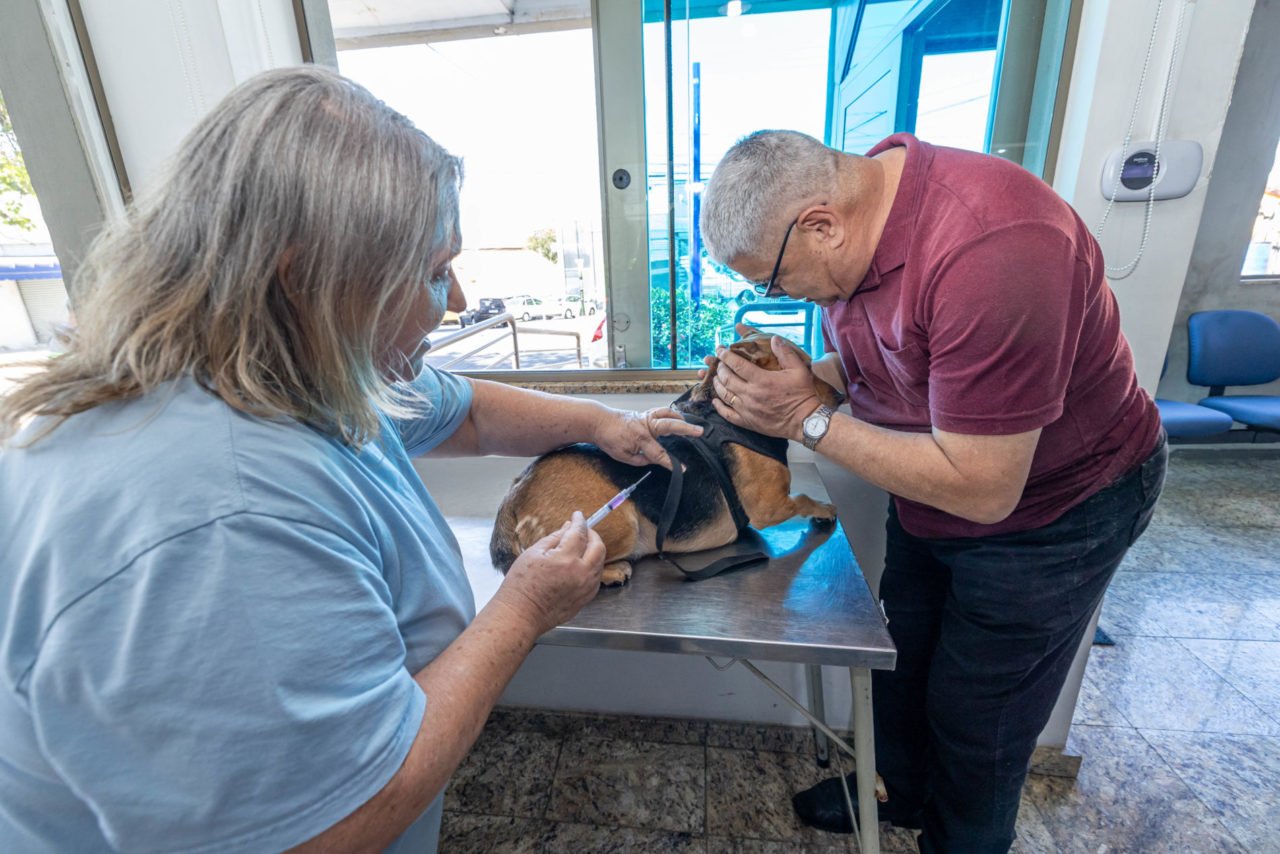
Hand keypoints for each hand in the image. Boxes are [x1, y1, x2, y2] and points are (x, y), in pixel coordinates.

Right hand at [496, 512, 604, 635]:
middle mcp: (581, 574)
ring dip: (594, 550)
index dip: (580, 521)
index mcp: (566, 559)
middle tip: (582, 529)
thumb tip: (568, 527)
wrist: (521, 614)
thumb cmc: (521, 585)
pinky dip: (592, 567)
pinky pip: (595, 578)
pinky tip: (581, 564)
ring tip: (581, 546)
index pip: (580, 533)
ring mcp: (585, 588)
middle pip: (598, 547)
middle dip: (592, 534)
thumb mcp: (533, 553)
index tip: (578, 515)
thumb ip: (555, 538)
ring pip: (600, 563)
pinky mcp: (585, 599)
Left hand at [594, 407, 701, 468]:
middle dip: (686, 429)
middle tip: (699, 432)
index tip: (683, 469)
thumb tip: (653, 461)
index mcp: (640, 438)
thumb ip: (640, 460)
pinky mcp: (644, 414)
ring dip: (679, 418)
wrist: (598, 422)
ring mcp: (645, 417)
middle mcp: (645, 425)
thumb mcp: (623, 456)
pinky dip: (670, 414)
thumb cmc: (608, 438)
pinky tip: (675, 419)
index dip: (671, 463)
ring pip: (666, 413)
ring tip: (690, 425)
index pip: (660, 454)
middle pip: (670, 426)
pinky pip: (660, 412)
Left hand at [712, 336, 820, 440]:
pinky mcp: (747, 422)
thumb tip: (774, 338)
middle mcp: (751, 394)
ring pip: (724, 395)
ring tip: (716, 378)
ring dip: (717, 384)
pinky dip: (719, 406)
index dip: (726, 356)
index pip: (737, 364)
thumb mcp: (798, 370)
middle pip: (727, 379)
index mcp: (762, 380)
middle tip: (719, 363)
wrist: (805, 421)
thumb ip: (785, 353)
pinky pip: (727, 414)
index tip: (720, 350)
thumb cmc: (802, 394)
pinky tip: (715, 400)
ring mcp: (747, 409)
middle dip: (720, 368)